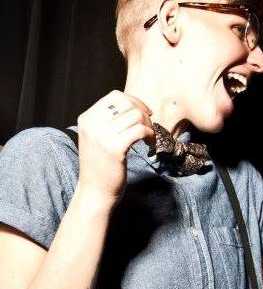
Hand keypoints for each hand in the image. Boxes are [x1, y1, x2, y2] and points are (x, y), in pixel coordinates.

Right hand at [76, 90, 154, 207]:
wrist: (95, 192)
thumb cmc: (101, 166)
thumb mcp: (97, 138)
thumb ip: (108, 121)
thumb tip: (134, 106)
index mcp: (87, 118)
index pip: (115, 96)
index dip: (135, 102)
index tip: (144, 114)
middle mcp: (92, 124)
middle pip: (127, 103)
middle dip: (143, 112)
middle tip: (149, 127)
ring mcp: (102, 136)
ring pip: (136, 115)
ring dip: (149, 125)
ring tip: (149, 138)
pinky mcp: (115, 148)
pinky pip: (140, 130)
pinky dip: (150, 135)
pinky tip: (149, 145)